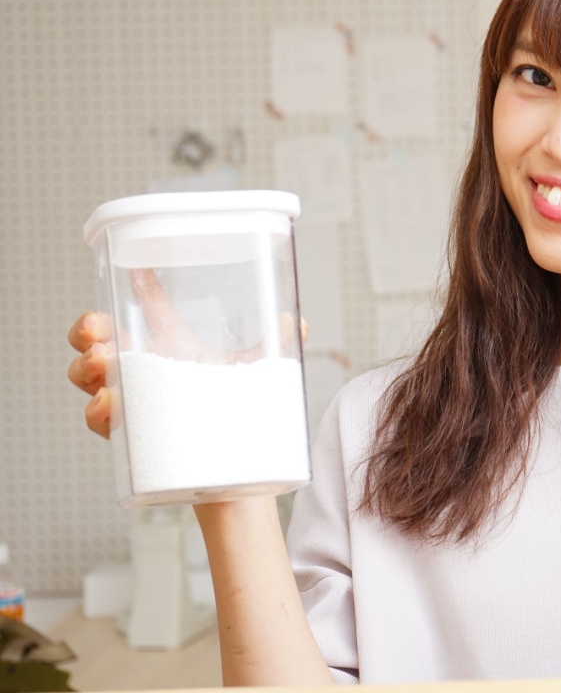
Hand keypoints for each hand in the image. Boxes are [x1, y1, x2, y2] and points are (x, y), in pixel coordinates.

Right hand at [67, 270, 307, 438]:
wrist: (238, 475)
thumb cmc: (240, 416)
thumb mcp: (261, 374)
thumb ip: (279, 345)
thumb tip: (296, 322)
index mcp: (174, 344)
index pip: (149, 305)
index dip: (138, 282)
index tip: (133, 263)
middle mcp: (147, 368)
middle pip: (100, 337)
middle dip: (88, 327)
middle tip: (96, 328)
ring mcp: (134, 400)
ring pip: (89, 376)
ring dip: (86, 365)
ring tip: (105, 362)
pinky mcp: (130, 436)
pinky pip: (100, 421)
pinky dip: (97, 411)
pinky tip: (108, 402)